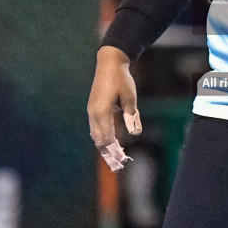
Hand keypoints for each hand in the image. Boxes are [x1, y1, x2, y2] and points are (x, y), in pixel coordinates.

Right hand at [87, 46, 140, 167]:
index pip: (107, 137)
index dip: (114, 150)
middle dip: (108, 152)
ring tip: (112, 157)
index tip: (120, 161)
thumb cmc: (122, 79)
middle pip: (99, 139)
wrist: (109, 63)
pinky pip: (95, 127)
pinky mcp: (92, 108)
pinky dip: (101, 137)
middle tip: (117, 164)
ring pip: (95, 134)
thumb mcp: (130, 97)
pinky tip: (107, 143)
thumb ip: (131, 115)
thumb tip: (135, 133)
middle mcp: (94, 113)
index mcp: (103, 111)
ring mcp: (91, 110)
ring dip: (104, 146)